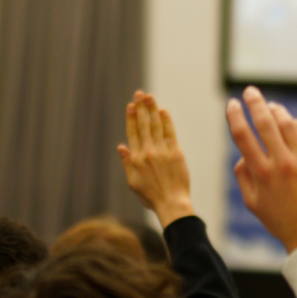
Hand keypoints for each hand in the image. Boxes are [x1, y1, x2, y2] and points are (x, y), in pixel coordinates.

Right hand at [117, 91, 194, 225]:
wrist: (171, 203)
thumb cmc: (151, 196)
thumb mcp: (132, 182)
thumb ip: (126, 163)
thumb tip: (121, 147)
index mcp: (135, 159)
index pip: (132, 133)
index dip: (131, 118)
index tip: (131, 105)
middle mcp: (147, 152)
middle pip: (143, 126)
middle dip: (141, 108)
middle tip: (139, 94)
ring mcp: (162, 152)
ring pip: (155, 126)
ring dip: (152, 110)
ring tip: (149, 97)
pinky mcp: (175, 153)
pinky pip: (170, 133)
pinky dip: (166, 122)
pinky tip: (163, 112)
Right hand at [227, 86, 296, 252]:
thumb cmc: (281, 221)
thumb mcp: (253, 203)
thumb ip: (243, 176)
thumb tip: (243, 154)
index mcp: (262, 174)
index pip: (243, 135)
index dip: (235, 115)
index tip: (232, 104)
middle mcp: (283, 163)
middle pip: (266, 122)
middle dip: (255, 102)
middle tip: (250, 91)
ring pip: (289, 124)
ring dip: (277, 111)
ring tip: (271, 106)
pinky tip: (293, 123)